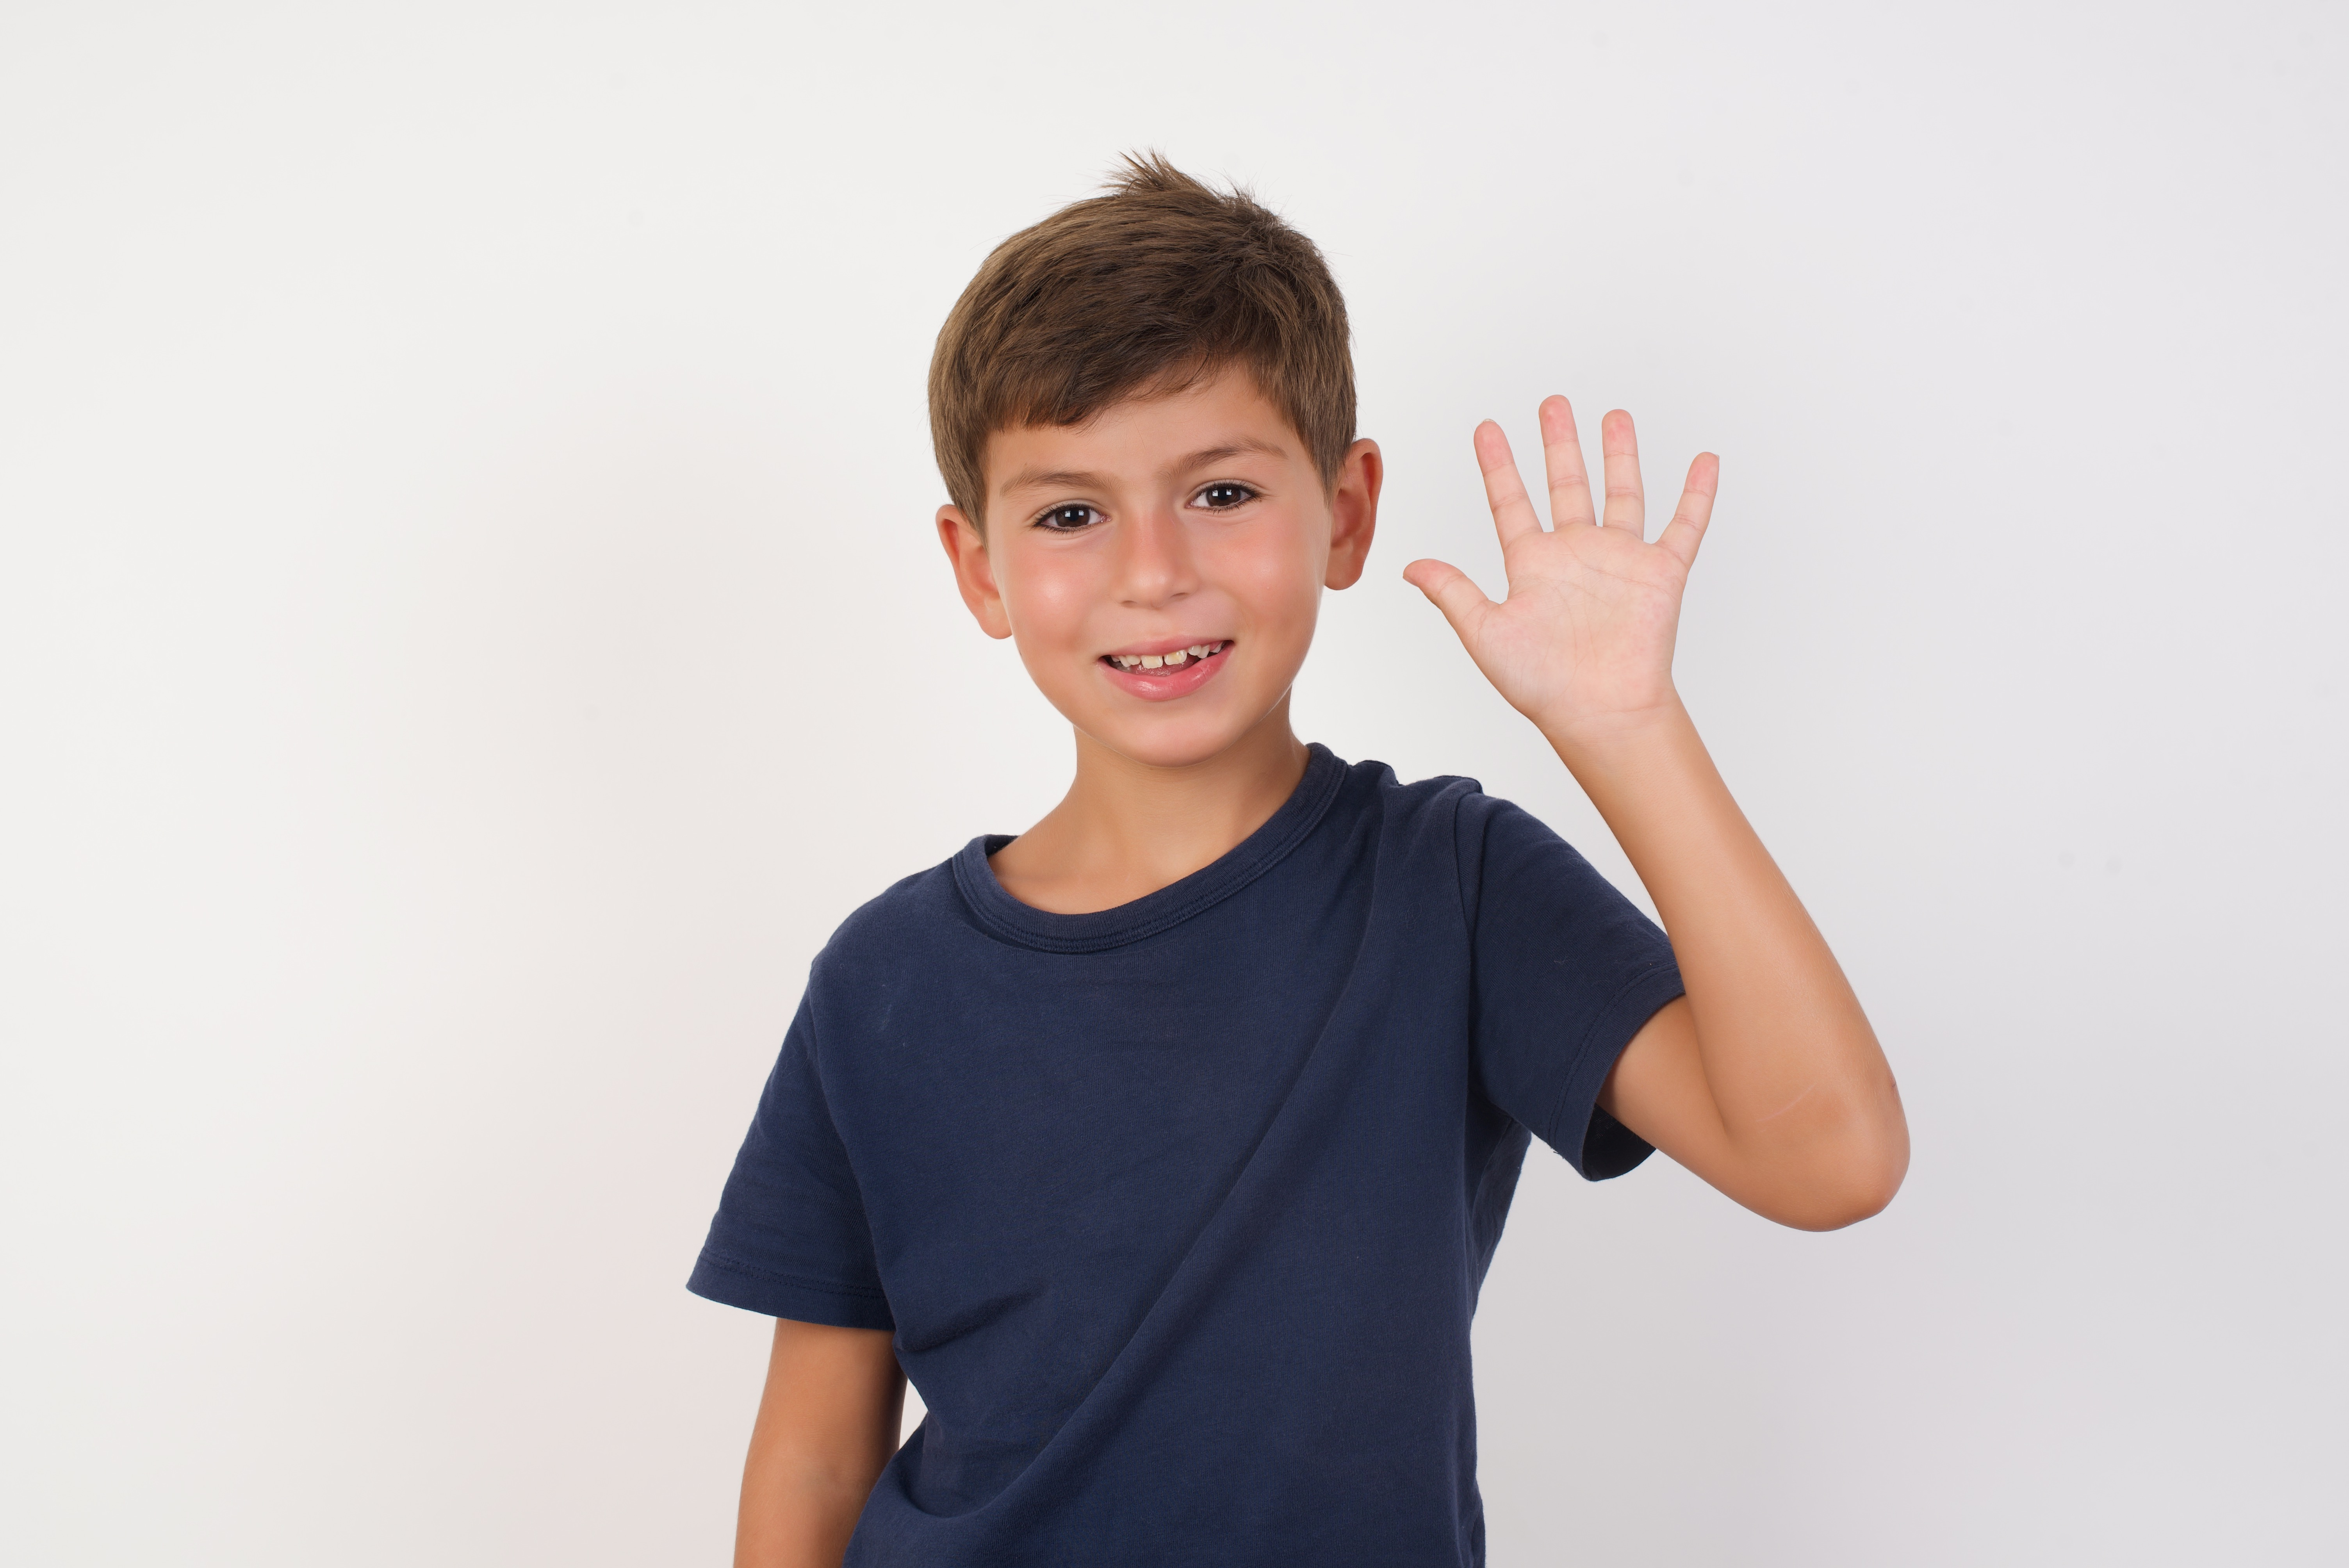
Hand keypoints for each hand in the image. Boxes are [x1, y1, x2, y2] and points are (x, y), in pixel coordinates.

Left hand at [1403, 398, 1716, 746]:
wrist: (1598, 711)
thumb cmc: (1542, 684)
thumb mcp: (1484, 632)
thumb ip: (1452, 593)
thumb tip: (1409, 567)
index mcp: (1533, 565)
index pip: (1510, 503)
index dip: (1498, 466)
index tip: (1486, 429)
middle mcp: (1576, 555)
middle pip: (1566, 484)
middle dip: (1559, 444)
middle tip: (1553, 403)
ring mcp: (1620, 560)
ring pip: (1622, 493)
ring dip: (1619, 454)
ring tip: (1615, 416)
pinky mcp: (1660, 573)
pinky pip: (1685, 525)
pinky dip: (1698, 494)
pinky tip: (1705, 462)